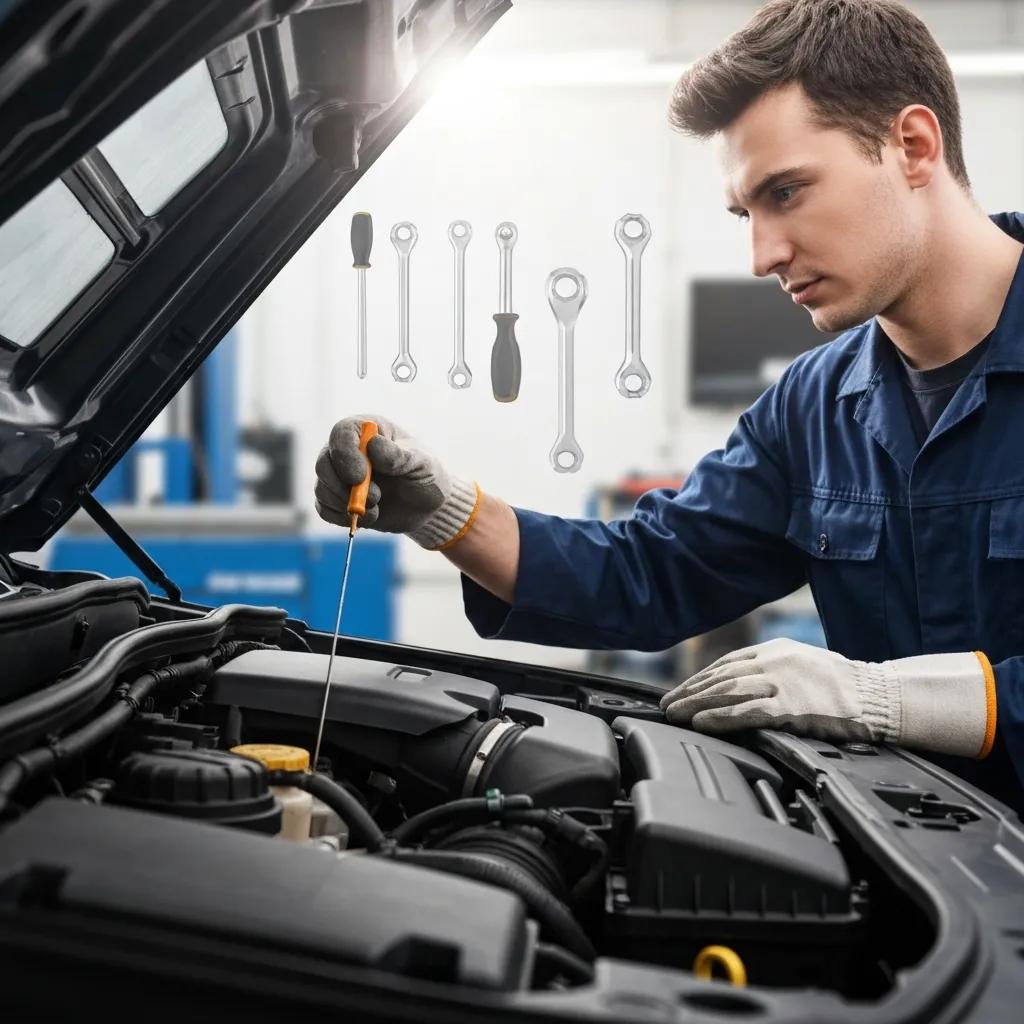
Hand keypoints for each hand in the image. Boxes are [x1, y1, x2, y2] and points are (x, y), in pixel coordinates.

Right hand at [315, 415, 478, 549]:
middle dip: (342, 485)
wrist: (427, 506)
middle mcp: (349, 451)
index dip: (345, 455)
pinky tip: (369, 518)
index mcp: (368, 431)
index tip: (359, 477)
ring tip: (376, 509)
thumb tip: (373, 445)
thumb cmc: (426, 476)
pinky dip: (341, 518)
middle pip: (324, 462)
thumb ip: (399, 456)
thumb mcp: (422, 464)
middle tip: (375, 498)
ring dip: (345, 504)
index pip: (341, 433)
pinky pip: (324, 509)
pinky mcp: (338, 500)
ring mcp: (340, 476)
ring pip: (322, 487)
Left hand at [659, 637, 994, 757]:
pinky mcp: (791, 708)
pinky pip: (747, 712)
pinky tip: (701, 722)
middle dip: (690, 691)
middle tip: (667, 704)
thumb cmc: (846, 686)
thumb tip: (743, 684)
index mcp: (776, 651)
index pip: (727, 663)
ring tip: (675, 714)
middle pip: (720, 676)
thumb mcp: (804, 664)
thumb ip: (774, 671)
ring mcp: (781, 684)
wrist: (879, 696)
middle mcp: (774, 662)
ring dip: (696, 704)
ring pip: (727, 692)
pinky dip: (720, 717)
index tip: (681, 690)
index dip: (700, 678)